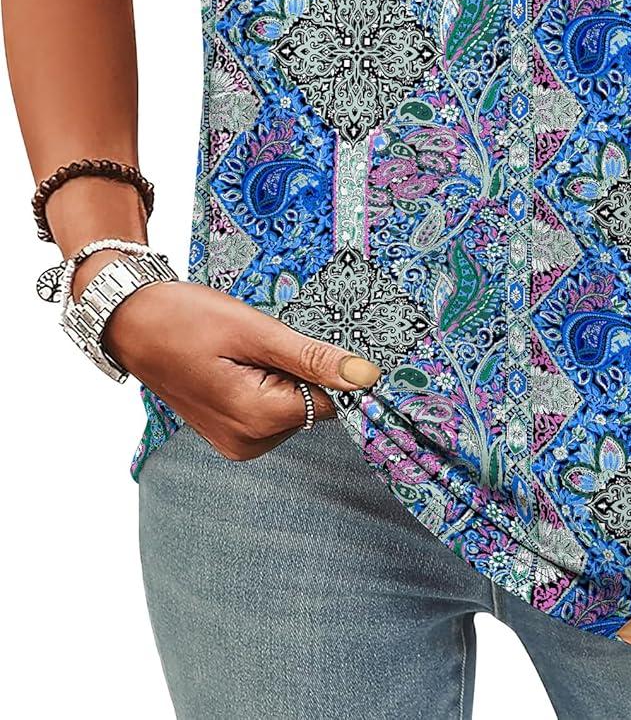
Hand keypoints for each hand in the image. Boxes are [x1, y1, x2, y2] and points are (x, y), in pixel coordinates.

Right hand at [102, 278, 381, 459]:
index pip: (327, 402)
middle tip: (254, 346)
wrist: (133, 322)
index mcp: (256, 419)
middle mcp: (247, 444)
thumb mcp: (255, 330)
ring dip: (279, 378)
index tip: (287, 344)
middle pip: (309, 406)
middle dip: (295, 372)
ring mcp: (235, 444)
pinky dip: (264, 387)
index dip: (317, 367)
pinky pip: (270, 412)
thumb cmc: (187, 318)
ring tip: (239, 356)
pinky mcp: (229, 436)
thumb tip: (366, 376)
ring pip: (291, 408)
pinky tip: (234, 367)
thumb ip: (312, 357)